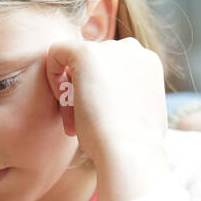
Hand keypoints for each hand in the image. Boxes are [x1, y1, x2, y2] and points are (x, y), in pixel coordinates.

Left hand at [45, 37, 168, 169]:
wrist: (129, 151)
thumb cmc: (132, 145)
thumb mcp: (139, 114)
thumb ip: (128, 97)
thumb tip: (114, 101)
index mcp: (147, 63)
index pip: (113, 66)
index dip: (101, 88)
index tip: (101, 114)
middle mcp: (132, 50)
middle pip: (95, 63)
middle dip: (85, 88)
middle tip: (83, 120)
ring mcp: (109, 49)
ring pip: (76, 61)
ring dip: (71, 88)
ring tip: (76, 118)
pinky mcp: (85, 53)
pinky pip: (56, 52)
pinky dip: (52, 74)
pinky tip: (61, 100)